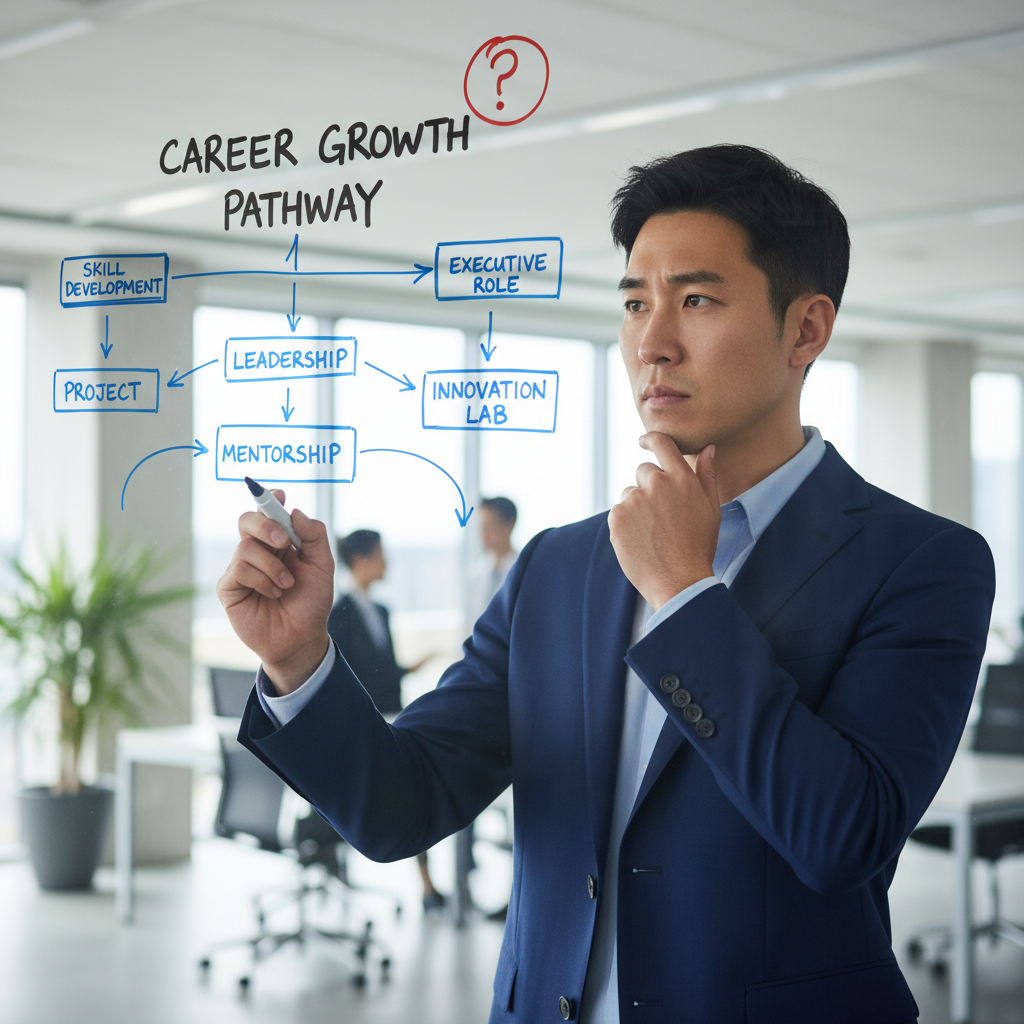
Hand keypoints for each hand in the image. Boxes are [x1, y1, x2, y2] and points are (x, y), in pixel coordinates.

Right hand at [216, 490, 334, 693]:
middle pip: (246, 520)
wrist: (302, 637)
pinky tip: (273, 593)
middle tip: (285, 543)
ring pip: (246, 547)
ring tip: (287, 585)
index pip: (268, 512)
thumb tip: (294, 511)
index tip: (279, 494)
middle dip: (265, 525)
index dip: (269, 499)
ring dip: (272, 566)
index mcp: (280, 541)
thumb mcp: (322, 566)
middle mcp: (258, 551)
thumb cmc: (312, 602)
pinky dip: (261, 580)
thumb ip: (313, 536)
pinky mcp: (229, 587)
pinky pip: (239, 570)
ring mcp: (241, 568)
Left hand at [608, 434, 719, 609]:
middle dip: (649, 486)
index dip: (650, 439)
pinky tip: (641, 540)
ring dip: (637, 506)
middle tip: (661, 515)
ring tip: (653, 532)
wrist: (679, 581)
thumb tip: (708, 448)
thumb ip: (707, 475)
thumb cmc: (698, 546)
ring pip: (630, 493)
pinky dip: (626, 523)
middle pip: (643, 471)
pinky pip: (618, 512)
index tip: (644, 441)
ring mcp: (634, 500)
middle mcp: (656, 484)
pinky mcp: (617, 517)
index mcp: (682, 479)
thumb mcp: (711, 509)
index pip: (662, 444)